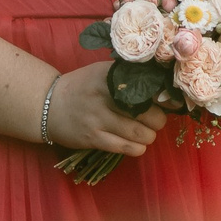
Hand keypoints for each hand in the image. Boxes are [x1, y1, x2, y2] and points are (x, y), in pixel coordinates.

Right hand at [48, 63, 167, 155]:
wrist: (49, 105)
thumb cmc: (83, 87)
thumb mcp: (102, 73)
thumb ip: (129, 77)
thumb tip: (164, 89)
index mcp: (109, 75)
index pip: (146, 87)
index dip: (164, 98)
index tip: (171, 103)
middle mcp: (104, 95)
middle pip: (149, 113)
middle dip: (158, 121)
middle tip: (155, 120)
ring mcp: (97, 118)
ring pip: (140, 133)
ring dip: (149, 136)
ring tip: (146, 132)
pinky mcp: (93, 138)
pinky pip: (126, 148)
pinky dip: (137, 148)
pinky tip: (136, 144)